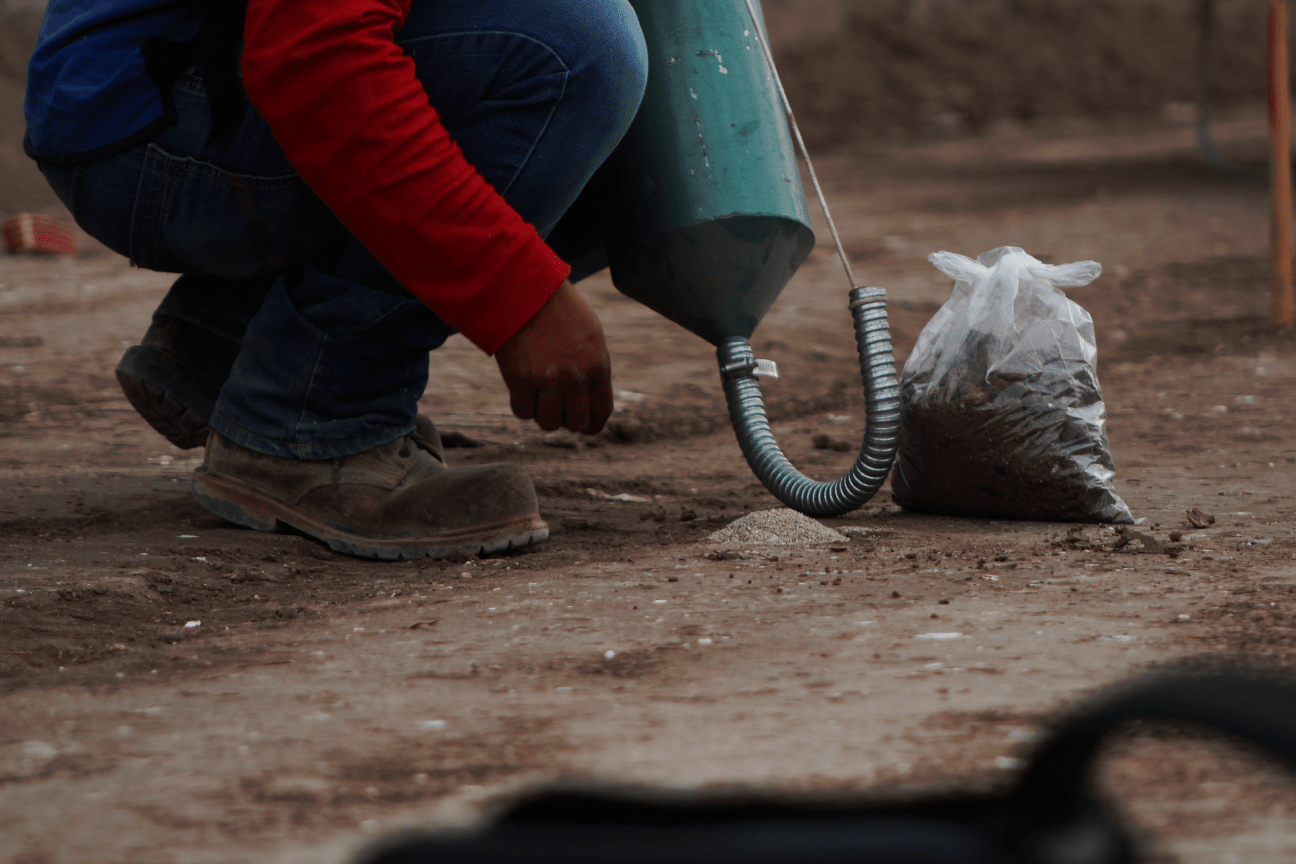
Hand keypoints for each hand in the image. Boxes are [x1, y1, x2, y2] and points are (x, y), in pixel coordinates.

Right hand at [494, 281, 613, 434]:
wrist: (524, 287)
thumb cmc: (557, 308)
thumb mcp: (589, 333)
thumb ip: (593, 366)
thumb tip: (590, 399)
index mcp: (598, 364)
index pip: (602, 410)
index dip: (593, 425)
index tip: (585, 428)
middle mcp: (576, 376)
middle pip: (576, 422)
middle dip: (567, 420)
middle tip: (557, 408)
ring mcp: (548, 379)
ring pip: (549, 423)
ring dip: (544, 416)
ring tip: (539, 399)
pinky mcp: (520, 380)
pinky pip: (523, 413)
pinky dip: (522, 407)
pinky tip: (522, 392)